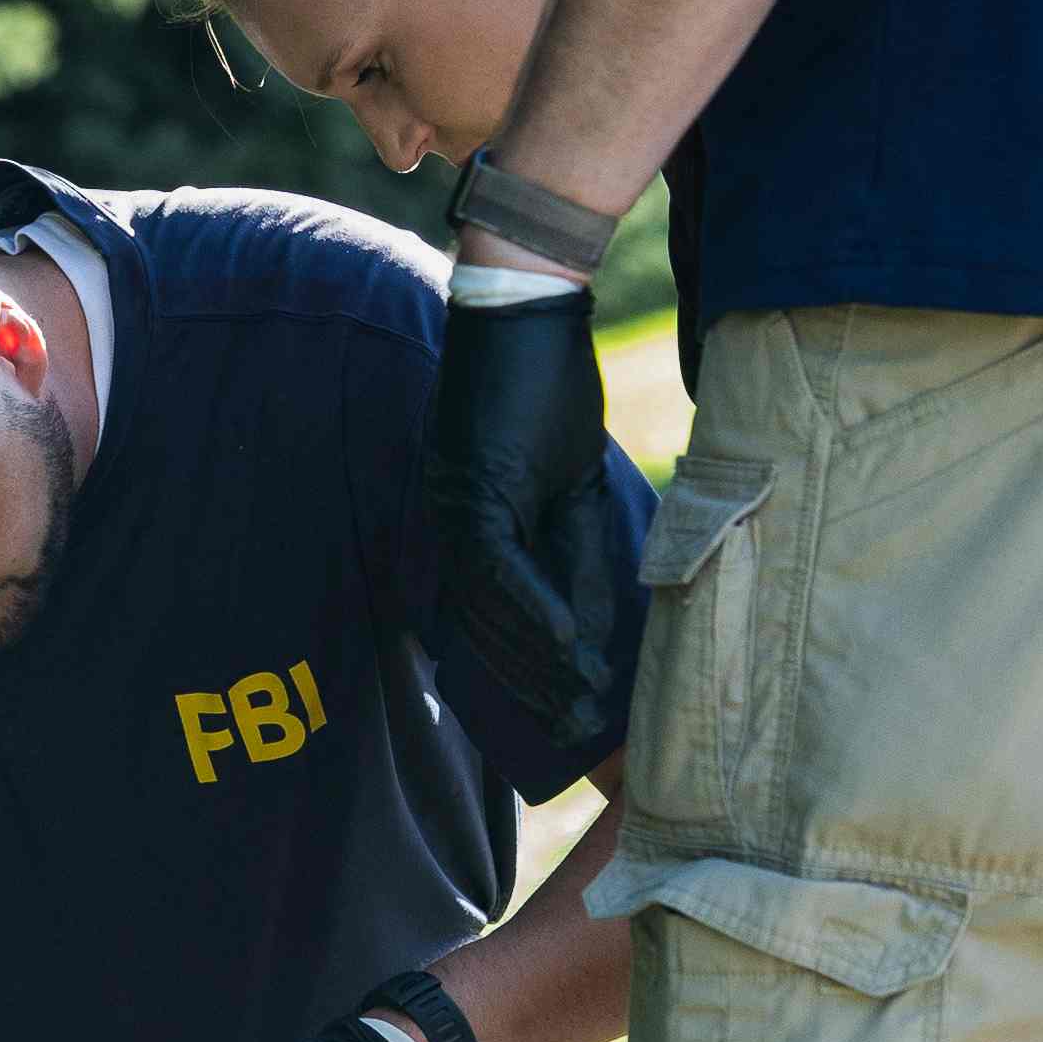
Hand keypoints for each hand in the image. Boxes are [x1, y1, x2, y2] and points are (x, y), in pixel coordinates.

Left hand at [429, 286, 630, 751]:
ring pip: (491, 605)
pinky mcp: (471, 485)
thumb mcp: (574, 482)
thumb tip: (589, 623)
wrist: (524, 309)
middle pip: (486, 623)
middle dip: (530, 683)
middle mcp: (452, 523)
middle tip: (573, 732)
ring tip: (577, 706)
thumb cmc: (547, 387)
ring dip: (535, 659)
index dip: (527, 667)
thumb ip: (577, 552)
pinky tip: (564, 643)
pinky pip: (499, 562)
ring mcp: (456, 506)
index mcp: (472, 522)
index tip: (562, 712)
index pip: (494, 613)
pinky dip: (532, 605)